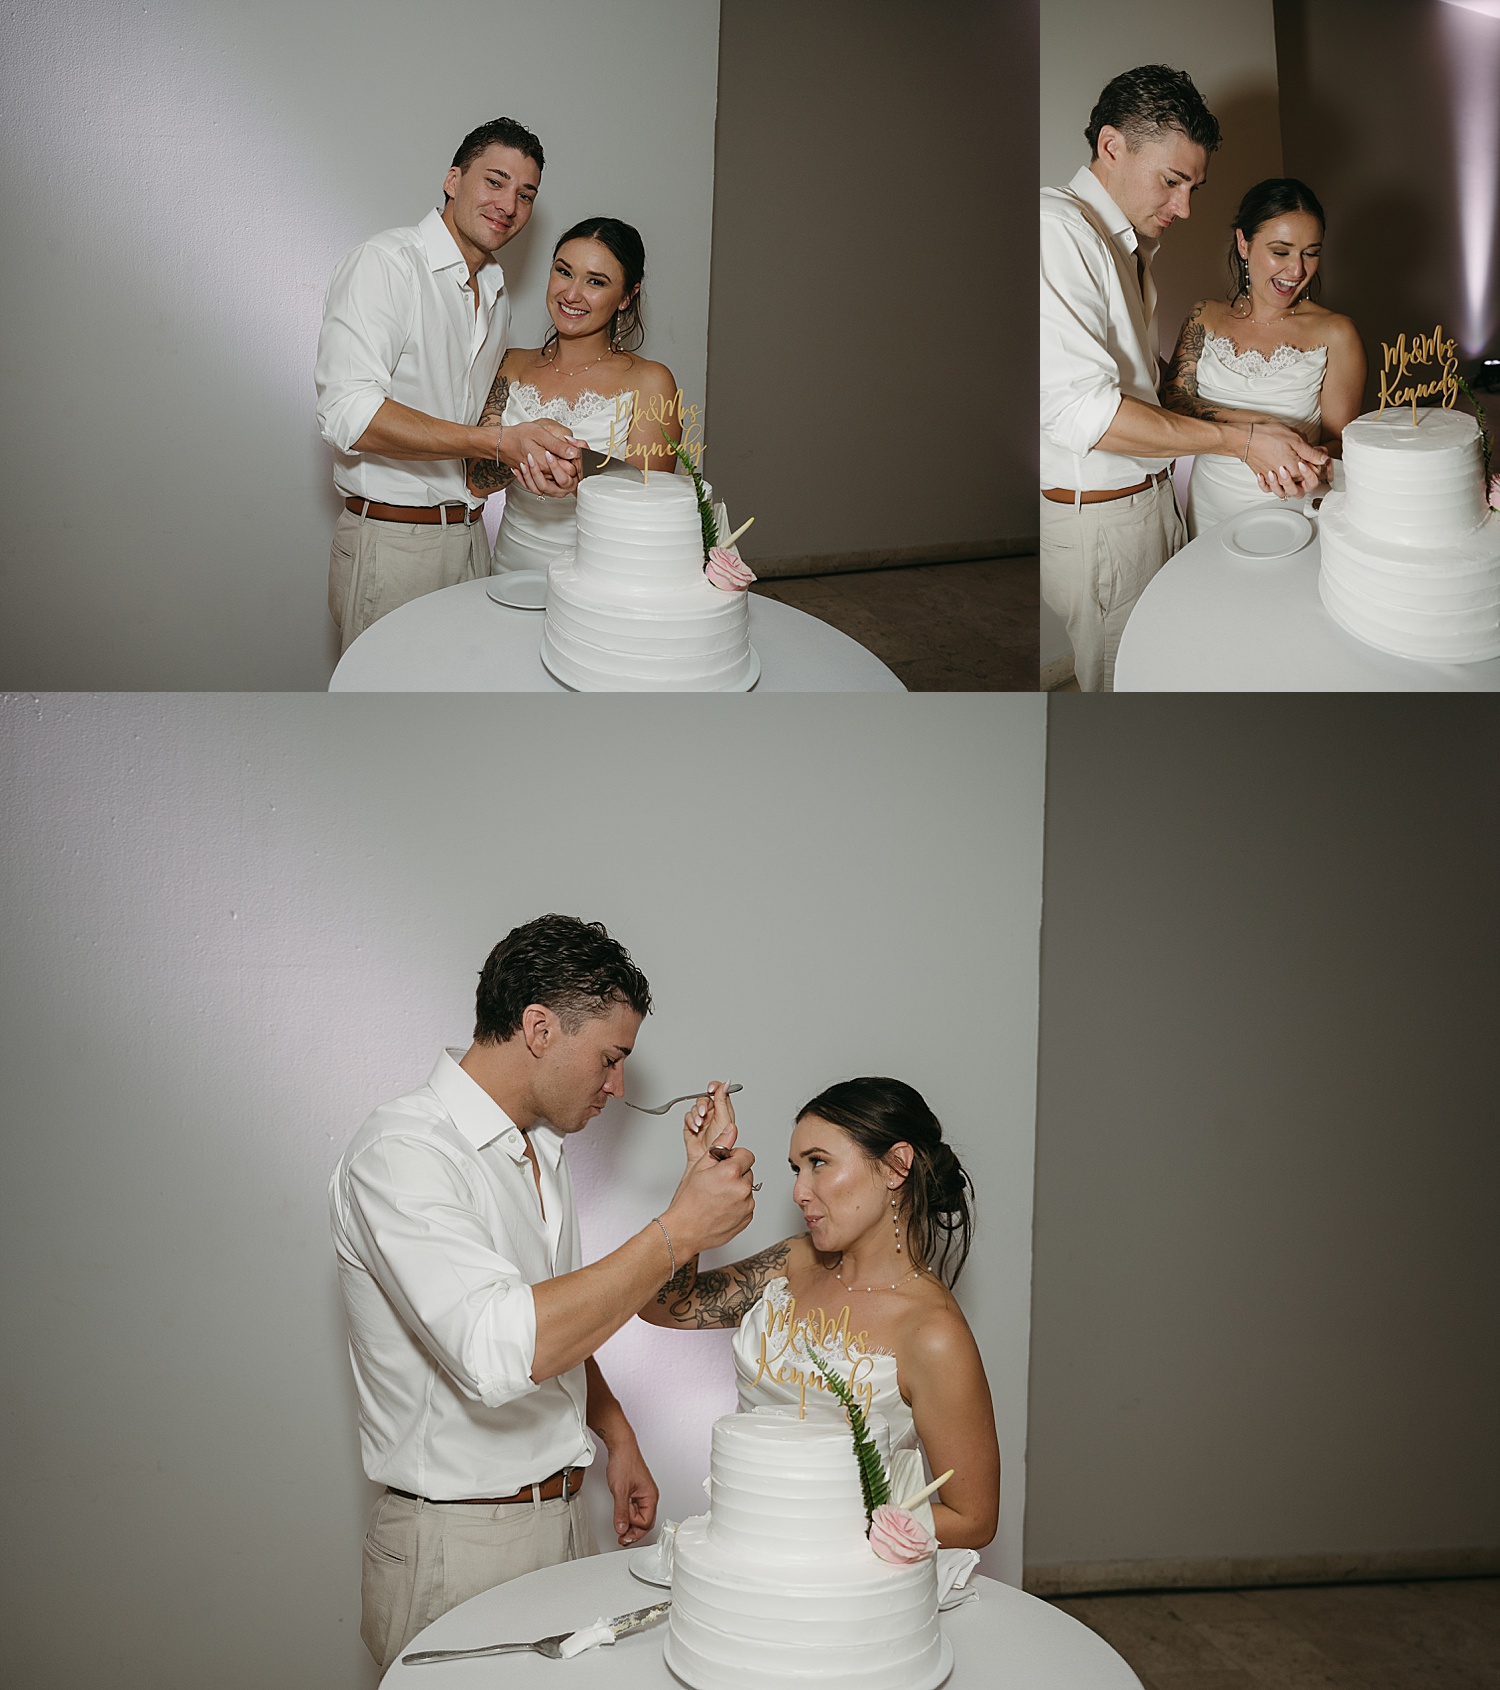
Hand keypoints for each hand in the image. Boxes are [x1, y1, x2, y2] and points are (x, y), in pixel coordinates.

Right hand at [499, 420, 582, 497]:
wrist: (503, 443)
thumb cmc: (519, 436)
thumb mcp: (540, 434)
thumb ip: (558, 445)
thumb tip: (573, 452)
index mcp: (545, 464)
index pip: (569, 471)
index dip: (573, 462)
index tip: (570, 452)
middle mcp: (541, 475)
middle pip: (563, 481)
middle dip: (567, 470)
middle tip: (563, 456)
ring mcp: (537, 479)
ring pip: (553, 488)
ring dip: (557, 477)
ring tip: (555, 462)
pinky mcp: (533, 480)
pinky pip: (541, 489)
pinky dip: (547, 481)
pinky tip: (548, 472)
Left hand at [604, 1434, 658, 1546]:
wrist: (620, 1446)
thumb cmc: (624, 1462)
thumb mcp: (620, 1490)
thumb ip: (621, 1512)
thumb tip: (621, 1529)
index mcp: (650, 1496)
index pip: (645, 1523)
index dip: (633, 1526)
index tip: (621, 1527)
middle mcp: (649, 1496)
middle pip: (645, 1522)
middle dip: (633, 1530)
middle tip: (621, 1537)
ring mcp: (643, 1494)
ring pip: (639, 1516)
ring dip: (629, 1522)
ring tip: (619, 1524)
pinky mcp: (636, 1491)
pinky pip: (635, 1509)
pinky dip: (627, 1514)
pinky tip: (621, 1515)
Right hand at [665, 1082, 754, 1253]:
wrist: (685, 1231)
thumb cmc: (688, 1202)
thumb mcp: (700, 1167)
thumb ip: (720, 1145)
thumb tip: (731, 1130)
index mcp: (730, 1172)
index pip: (746, 1154)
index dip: (734, 1157)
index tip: (724, 1164)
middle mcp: (742, 1189)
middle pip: (748, 1171)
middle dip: (736, 1173)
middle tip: (717, 1183)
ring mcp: (746, 1205)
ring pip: (747, 1188)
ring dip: (737, 1189)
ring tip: (718, 1197)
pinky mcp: (747, 1218)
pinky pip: (747, 1204)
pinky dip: (738, 1204)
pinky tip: (722, 1207)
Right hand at [683, 1080, 737, 1166]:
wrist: (708, 1161)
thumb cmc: (720, 1144)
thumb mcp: (724, 1119)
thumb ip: (723, 1099)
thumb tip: (726, 1083)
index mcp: (723, 1110)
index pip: (719, 1091)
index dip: (715, 1087)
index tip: (711, 1088)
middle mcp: (713, 1113)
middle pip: (704, 1098)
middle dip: (702, 1105)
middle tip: (704, 1112)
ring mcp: (702, 1119)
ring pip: (695, 1107)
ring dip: (696, 1115)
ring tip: (700, 1125)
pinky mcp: (691, 1125)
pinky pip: (688, 1116)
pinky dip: (691, 1121)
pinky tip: (695, 1128)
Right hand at [1243, 421, 1326, 498]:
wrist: (1246, 438)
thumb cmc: (1268, 436)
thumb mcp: (1295, 440)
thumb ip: (1311, 453)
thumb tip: (1322, 459)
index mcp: (1295, 470)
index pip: (1312, 476)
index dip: (1316, 466)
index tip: (1314, 456)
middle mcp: (1283, 478)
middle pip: (1299, 487)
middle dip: (1305, 476)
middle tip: (1303, 463)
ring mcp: (1272, 479)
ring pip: (1283, 491)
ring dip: (1288, 482)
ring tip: (1287, 468)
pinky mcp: (1262, 476)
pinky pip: (1267, 488)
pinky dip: (1270, 484)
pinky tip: (1272, 475)